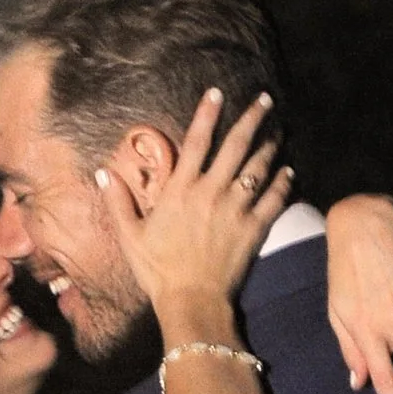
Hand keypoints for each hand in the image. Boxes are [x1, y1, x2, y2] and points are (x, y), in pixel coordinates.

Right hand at [108, 89, 289, 314]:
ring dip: (270, 145)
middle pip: (236, 146)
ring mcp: (235, 209)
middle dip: (252, 119)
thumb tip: (103, 173)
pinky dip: (283, 182)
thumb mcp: (130, 236)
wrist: (191, 300)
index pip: (196, 142)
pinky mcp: (254, 228)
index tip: (217, 93)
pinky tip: (289, 170)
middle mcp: (211, 192)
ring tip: (279, 130)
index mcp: (180, 190)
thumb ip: (117, 202)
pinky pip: (274, 199)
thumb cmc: (158, 270)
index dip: (207, 114)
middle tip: (265, 100)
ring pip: (258, 168)